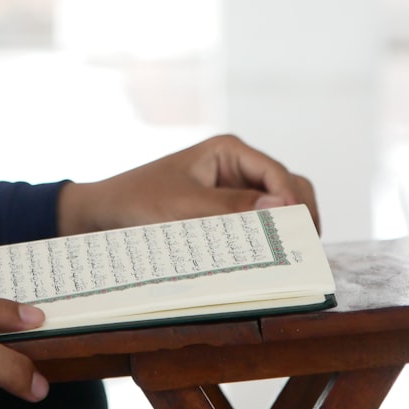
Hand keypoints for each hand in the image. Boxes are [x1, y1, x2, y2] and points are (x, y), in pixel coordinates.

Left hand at [58, 134, 317, 235]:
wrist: (105, 213)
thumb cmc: (139, 200)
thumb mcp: (185, 207)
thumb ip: (233, 208)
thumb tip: (283, 206)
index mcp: (230, 150)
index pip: (280, 175)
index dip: (294, 204)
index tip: (297, 236)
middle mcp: (238, 164)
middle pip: (290, 187)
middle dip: (299, 216)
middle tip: (303, 252)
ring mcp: (235, 187)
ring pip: (280, 205)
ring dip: (286, 227)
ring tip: (291, 258)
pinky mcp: (227, 209)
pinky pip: (258, 221)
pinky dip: (268, 236)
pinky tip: (268, 258)